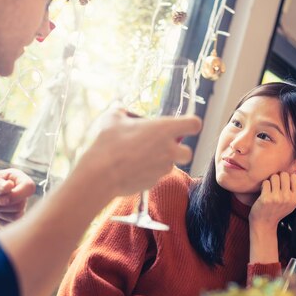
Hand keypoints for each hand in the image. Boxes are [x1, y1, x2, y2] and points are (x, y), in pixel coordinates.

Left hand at [0, 169, 35, 227]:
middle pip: (21, 204)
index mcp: (15, 178)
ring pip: (17, 216)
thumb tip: (9, 186)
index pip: (29, 187)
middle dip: (1, 206)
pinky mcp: (12, 218)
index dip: (17, 195)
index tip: (1, 199)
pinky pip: (11, 224)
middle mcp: (19, 191)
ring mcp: (17, 206)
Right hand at [78, 107, 201, 196]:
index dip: (190, 124)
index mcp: (165, 129)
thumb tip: (123, 112)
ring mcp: (162, 169)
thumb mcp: (113, 118)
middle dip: (179, 150)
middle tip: (162, 146)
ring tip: (137, 156)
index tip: (182, 125)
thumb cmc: (109, 142)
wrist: (101, 174)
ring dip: (159, 161)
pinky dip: (147, 172)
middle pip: (188, 152)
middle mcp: (169, 150)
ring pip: (169, 165)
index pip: (194, 124)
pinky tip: (131, 168)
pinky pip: (155, 176)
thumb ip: (124, 112)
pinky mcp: (153, 183)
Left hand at [249, 172, 295, 228]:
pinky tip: (264, 192)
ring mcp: (277, 198)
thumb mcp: (293, 204)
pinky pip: (266, 182)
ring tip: (270, 188)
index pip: (294, 176)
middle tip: (275, 185)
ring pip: (274, 177)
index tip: (283, 183)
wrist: (265, 223)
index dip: (288, 177)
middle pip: (284, 174)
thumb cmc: (278, 211)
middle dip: (278, 177)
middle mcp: (288, 198)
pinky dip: (263, 185)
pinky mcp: (266, 198)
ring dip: (270, 181)